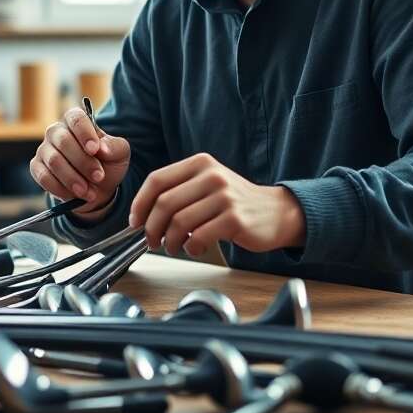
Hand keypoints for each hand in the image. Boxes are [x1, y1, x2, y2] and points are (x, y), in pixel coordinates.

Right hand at [30, 107, 130, 215]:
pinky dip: (60, 188)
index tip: (94, 149)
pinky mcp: (37, 167)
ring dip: (73, 178)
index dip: (84, 133)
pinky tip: (75, 195)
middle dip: (83, 162)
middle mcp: (57, 131)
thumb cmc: (107, 164)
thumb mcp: (119, 154)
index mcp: (77, 121)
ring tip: (89, 191)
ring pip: (54, 161)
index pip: (76, 119)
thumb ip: (114, 147)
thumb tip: (102, 148)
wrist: (97, 188)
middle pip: (64, 141)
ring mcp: (44, 149)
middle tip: (98, 177)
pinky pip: (44, 177)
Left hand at [128, 153, 305, 256]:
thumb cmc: (234, 203)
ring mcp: (224, 197)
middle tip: (152, 241)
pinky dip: (190, 248)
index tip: (135, 221)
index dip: (140, 203)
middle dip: (151, 227)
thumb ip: (178, 192)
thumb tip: (142, 217)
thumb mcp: (207, 185)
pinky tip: (194, 248)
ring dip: (169, 241)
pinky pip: (199, 237)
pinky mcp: (234, 219)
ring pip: (179, 222)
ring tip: (172, 248)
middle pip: (164, 203)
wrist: (276, 212)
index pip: (157, 180)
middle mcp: (212, 176)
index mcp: (200, 164)